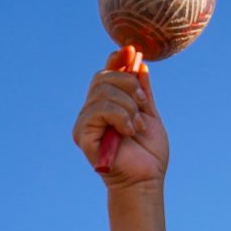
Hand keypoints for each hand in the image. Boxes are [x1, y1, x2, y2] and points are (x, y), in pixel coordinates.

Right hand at [73, 47, 168, 191]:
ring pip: (103, 93)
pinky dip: (120, 117)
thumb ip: (142, 92)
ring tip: (137, 127)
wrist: (147, 180)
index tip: (130, 50)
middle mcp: (91, 112)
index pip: (106, 74)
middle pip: (103, 78)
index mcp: (107, 106)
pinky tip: (129, 132)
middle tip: (142, 105)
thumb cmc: (148, 154)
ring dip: (128, 107)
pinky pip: (98, 110)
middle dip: (128, 86)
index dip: (116, 60)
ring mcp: (85, 123)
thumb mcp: (149, 115)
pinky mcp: (81, 135)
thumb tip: (139, 63)